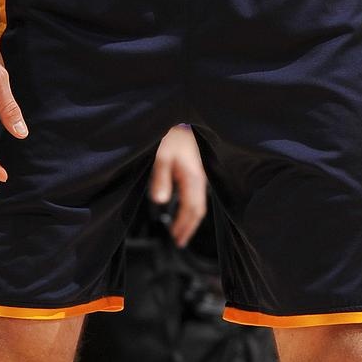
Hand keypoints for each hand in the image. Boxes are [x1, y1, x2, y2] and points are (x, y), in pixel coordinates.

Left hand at [150, 125, 206, 247]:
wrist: (181, 119)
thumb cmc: (171, 137)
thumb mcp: (161, 157)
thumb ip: (161, 180)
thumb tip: (160, 202)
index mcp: (193, 179)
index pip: (192, 210)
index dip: (185, 227)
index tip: (177, 240)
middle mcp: (200, 179)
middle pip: (199, 210)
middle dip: (189, 227)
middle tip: (180, 242)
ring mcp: (200, 175)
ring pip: (199, 202)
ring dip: (190, 218)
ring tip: (181, 230)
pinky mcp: (196, 170)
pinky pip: (197, 194)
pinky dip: (191, 207)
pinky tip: (183, 208)